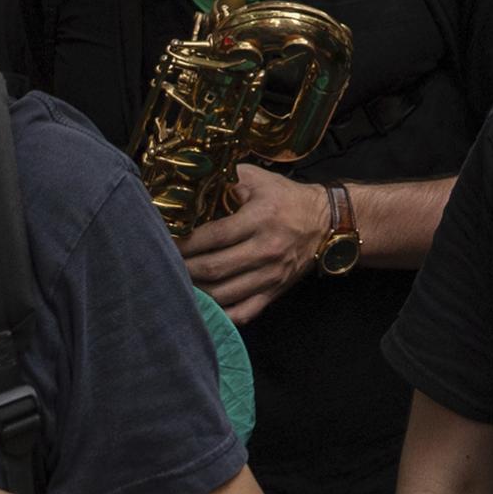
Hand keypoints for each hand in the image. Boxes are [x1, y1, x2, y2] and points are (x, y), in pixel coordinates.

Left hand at [180, 163, 327, 322]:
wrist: (327, 223)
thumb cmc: (287, 199)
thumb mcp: (260, 179)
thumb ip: (228, 178)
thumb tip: (192, 182)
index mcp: (260, 218)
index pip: (214, 236)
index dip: (186, 243)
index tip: (167, 242)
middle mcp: (266, 249)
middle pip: (214, 268)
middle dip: (184, 268)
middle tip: (165, 265)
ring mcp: (271, 275)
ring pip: (224, 294)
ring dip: (197, 292)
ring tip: (179, 283)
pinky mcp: (274, 292)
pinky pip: (244, 312)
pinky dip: (221, 315)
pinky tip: (204, 307)